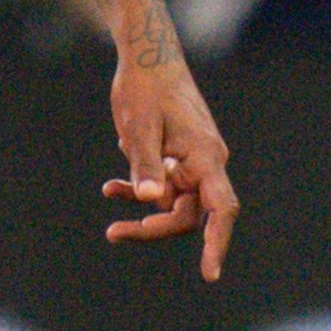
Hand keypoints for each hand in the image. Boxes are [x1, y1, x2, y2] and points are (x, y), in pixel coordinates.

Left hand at [104, 44, 240, 280]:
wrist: (145, 56)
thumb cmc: (144, 88)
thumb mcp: (139, 126)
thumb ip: (147, 164)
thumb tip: (151, 199)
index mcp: (205, 157)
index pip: (221, 209)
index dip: (217, 243)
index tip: (209, 274)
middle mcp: (205, 164)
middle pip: (188, 214)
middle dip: (153, 227)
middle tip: (115, 233)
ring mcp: (191, 163)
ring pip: (173, 203)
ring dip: (142, 210)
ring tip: (109, 204)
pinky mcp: (176, 159)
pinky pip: (162, 187)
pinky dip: (139, 189)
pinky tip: (112, 188)